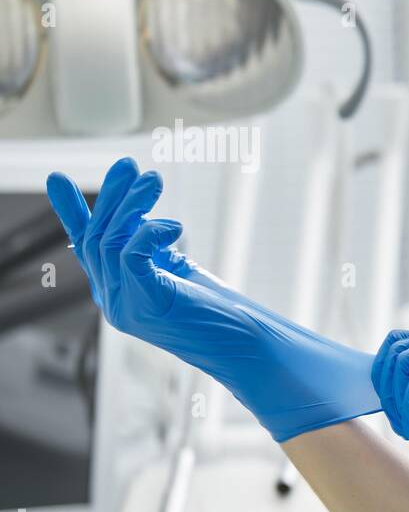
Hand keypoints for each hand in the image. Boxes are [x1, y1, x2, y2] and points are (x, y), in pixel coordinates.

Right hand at [46, 157, 381, 441]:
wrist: (247, 346)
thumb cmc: (219, 312)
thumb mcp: (175, 270)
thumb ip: (149, 246)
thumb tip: (135, 214)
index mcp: (117, 293)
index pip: (86, 247)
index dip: (71, 212)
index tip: (58, 179)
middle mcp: (113, 301)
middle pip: (95, 238)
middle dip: (110, 196)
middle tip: (128, 165)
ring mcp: (125, 306)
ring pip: (108, 241)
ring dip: (131, 205)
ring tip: (153, 180)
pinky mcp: (147, 303)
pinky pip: (130, 256)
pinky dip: (149, 233)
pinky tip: (174, 227)